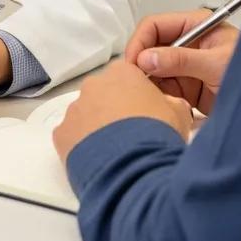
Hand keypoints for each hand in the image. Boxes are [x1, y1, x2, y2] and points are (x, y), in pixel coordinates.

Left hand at [53, 61, 192, 164]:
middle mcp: (94, 85)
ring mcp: (75, 108)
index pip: (128, 78)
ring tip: (116, 153)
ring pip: (86, 115)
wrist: (134, 167)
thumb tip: (171, 105)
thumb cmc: (158, 134)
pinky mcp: (61, 133)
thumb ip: (172, 103)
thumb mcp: (179, 113)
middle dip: (114, 111)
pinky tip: (98, 162)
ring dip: (97, 128)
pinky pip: (72, 137)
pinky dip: (82, 147)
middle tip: (131, 135)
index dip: (138, 98)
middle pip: (104, 94)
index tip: (146, 116)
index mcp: (122, 72)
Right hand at [124, 10, 239, 115]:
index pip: (156, 26)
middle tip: (136, 84)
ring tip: (152, 98)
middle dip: (142, 65)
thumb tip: (147, 59)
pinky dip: (160, 98)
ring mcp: (186, 67)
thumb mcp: (217, 64)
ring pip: (155, 71)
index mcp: (195, 26)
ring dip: (150, 84)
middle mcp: (187, 44)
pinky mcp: (187, 89)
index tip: (132, 63)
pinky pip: (164, 90)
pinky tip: (163, 106)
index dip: (140, 42)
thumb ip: (181, 59)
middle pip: (151, 48)